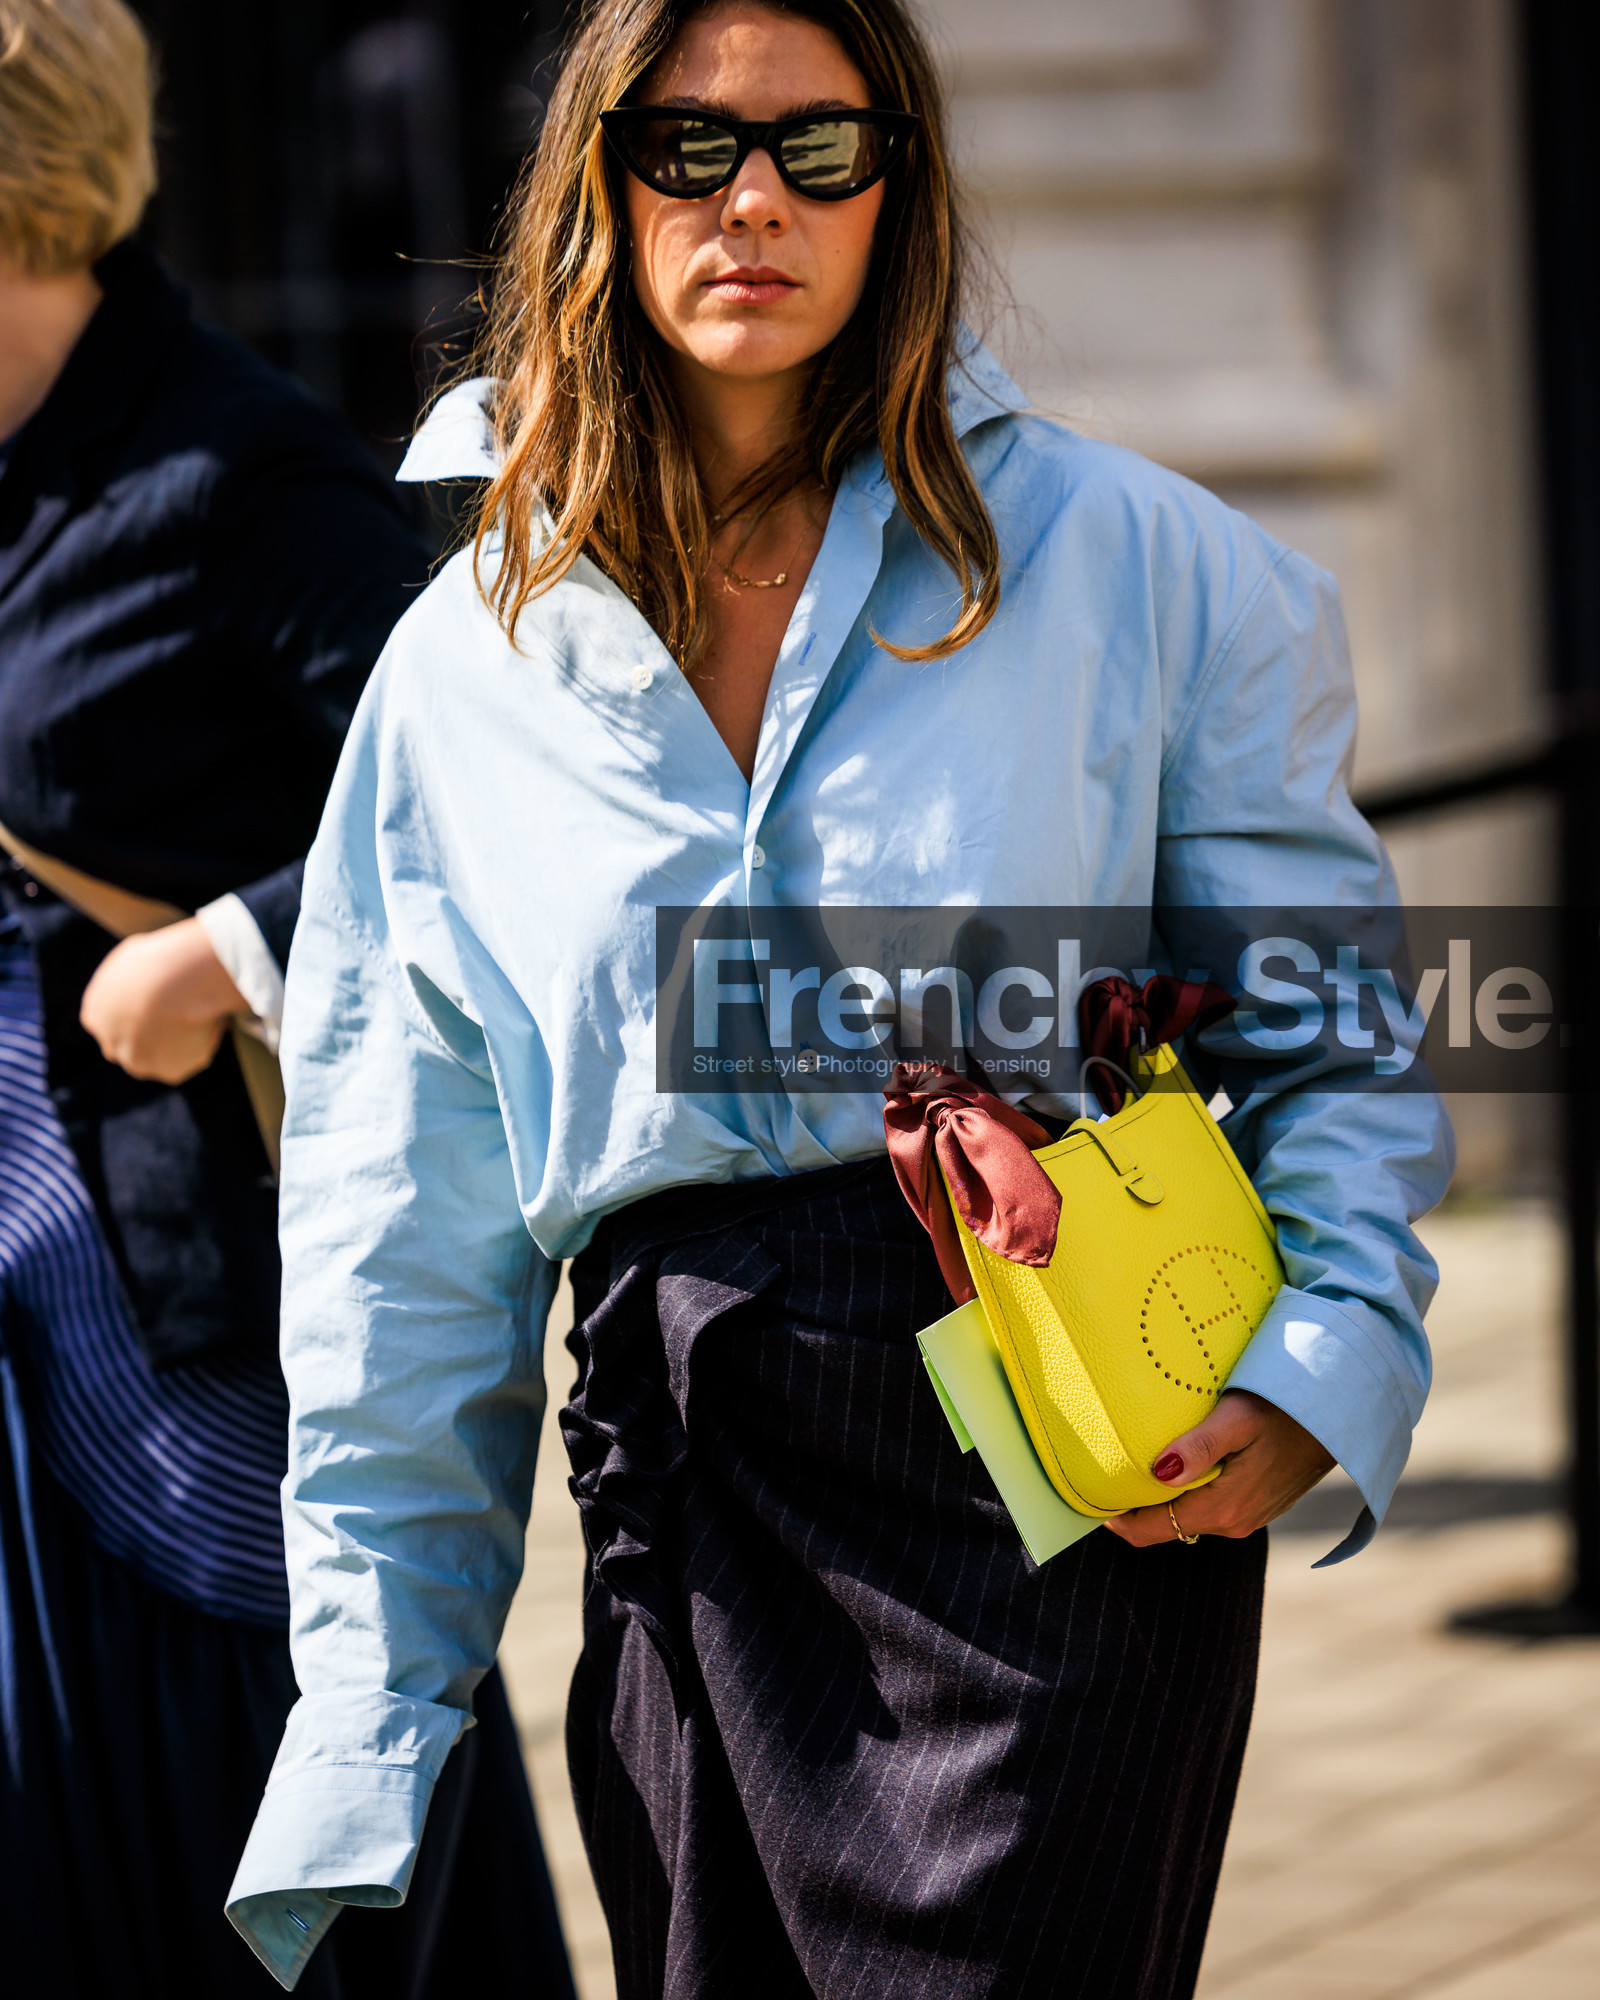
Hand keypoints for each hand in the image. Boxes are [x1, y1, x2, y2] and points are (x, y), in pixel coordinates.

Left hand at [79, 919, 247, 1084]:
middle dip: (153, 1037)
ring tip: (203, 1012)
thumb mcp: (134, 956)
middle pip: (132, 1047)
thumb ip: (133, 977)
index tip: (162, 1002)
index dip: (138, 1014)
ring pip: (162, 1056)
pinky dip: (203, 1043)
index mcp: (95, 1014)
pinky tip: (211, 1020)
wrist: (176, 980)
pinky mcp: (169, 1072)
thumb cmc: (157, 958)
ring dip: (180, 1042)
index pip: (112, 1023)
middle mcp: (111, 1044)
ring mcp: (139, 1062)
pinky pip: (191, 1057)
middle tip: (183, 1014)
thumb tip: (149, 975)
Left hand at [1103, 1389, 1335, 1546]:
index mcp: (1223, 1508)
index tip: (1087, 1495)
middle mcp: (1233, 1523)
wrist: (1341, 1415)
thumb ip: (1201, 1446)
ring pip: (1187, 1516)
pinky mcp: (1257, 1505)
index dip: (1115, 1518)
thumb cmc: (1286, 1407)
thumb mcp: (1239, 1418)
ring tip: (1133, 1463)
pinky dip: (1186, 1492)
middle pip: (1165, 1526)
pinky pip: (1209, 1507)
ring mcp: (1247, 1517)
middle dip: (1132, 1506)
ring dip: (1160, 1498)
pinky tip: (1176, 1463)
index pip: (1151, 1531)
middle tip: (1102, 1471)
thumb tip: (1158, 1471)